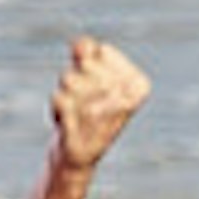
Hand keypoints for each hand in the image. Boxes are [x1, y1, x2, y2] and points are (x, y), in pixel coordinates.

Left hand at [47, 35, 150, 178]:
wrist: (79, 154)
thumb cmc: (87, 110)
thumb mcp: (91, 74)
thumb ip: (87, 52)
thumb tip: (79, 43)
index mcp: (140, 84)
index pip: (103, 49)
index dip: (90, 64)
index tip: (96, 87)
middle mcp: (128, 96)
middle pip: (84, 63)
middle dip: (75, 78)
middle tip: (83, 100)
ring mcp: (106, 111)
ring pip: (69, 78)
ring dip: (66, 92)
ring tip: (76, 110)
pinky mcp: (82, 126)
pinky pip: (59, 98)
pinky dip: (58, 108)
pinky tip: (68, 121)